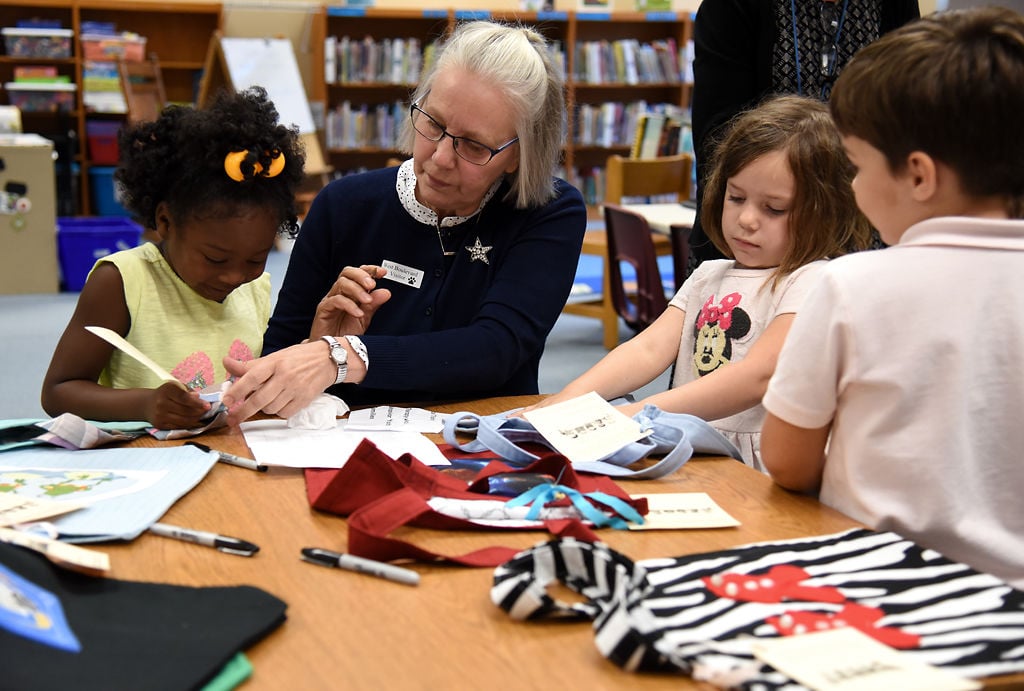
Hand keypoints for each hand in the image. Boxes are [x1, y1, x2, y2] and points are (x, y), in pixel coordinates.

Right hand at [146, 382, 210, 429]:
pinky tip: (194, 421)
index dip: (197, 403)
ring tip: (201, 415)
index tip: (208, 406)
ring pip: (184, 421)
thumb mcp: (176, 387)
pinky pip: (179, 427)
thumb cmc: (167, 394)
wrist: (147, 404)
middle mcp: (161, 403)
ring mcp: (160, 415)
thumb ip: (188, 392)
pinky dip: (189, 424)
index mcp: (167, 390)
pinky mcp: (160, 425)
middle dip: (199, 412)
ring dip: (196, 419)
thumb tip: (198, 398)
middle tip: (206, 411)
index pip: (184, 398)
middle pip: (185, 411)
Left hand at [220, 341, 335, 423]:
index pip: (252, 377)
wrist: (327, 360)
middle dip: (243, 411)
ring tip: (265, 400)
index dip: (237, 390)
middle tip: (232, 419)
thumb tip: (226, 362)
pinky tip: (279, 403)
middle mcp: (285, 376)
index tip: (226, 401)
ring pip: (270, 408)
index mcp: (276, 362)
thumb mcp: (274, 357)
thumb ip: (250, 365)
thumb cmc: (298, 358)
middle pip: (259, 399)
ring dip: (263, 408)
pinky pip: (284, 413)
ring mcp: (296, 389)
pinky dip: (277, 411)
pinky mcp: (304, 400)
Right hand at [309, 264, 391, 339]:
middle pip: (347, 273)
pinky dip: (349, 305)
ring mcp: (330, 300)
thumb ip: (373, 305)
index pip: (358, 274)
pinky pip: (335, 301)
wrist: (333, 352)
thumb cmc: (346, 335)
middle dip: (361, 275)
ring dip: (357, 290)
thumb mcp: (364, 319)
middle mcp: (339, 293)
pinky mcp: (323, 310)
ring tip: (367, 301)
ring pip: (341, 284)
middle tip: (372, 284)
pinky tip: (358, 313)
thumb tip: (386, 292)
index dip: (369, 270)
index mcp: (349, 293)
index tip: (382, 272)